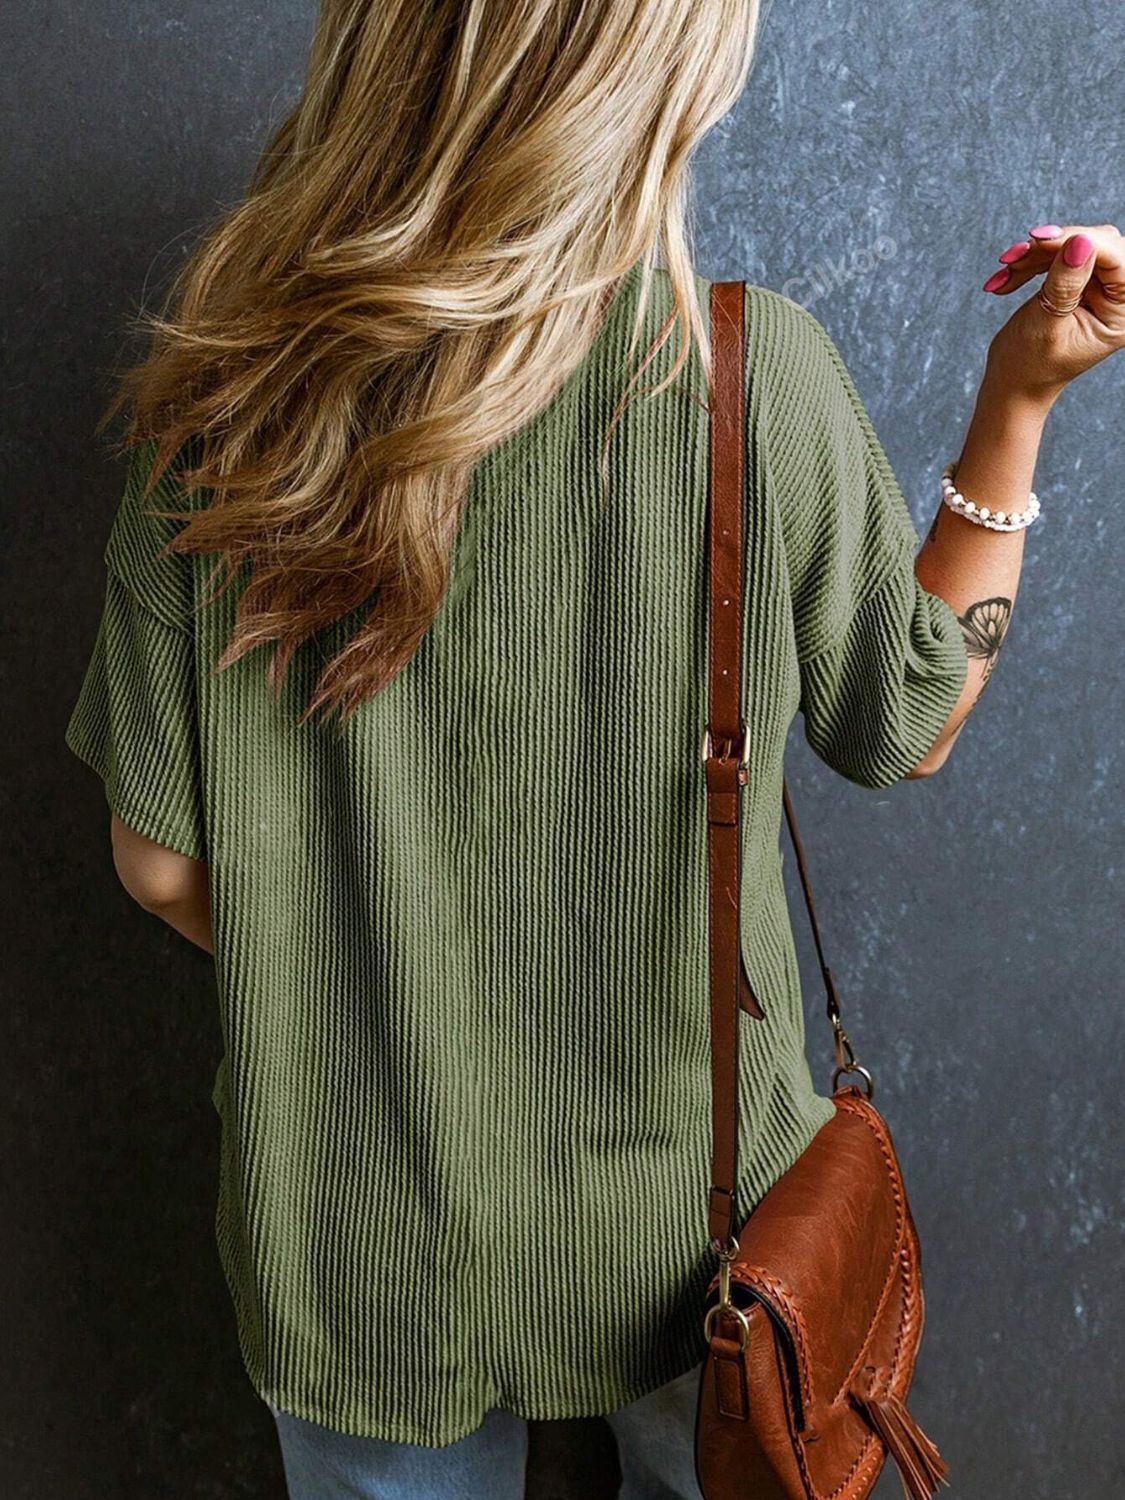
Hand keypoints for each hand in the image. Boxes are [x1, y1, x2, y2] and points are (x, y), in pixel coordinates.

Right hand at [980, 222, 1124, 408]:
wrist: (1014, 383)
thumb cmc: (1030, 365)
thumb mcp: (1047, 325)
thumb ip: (1066, 283)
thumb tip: (1080, 241)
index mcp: (1122, 313)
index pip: (1116, 259)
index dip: (1082, 241)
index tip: (1042, 239)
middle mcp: (1118, 297)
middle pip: (1098, 245)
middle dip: (1054, 246)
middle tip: (1016, 256)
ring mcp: (1099, 287)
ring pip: (1075, 244)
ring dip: (1035, 254)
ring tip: (1006, 269)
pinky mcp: (1079, 280)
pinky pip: (1059, 254)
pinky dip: (1030, 262)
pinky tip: (1006, 280)